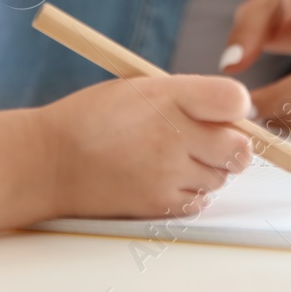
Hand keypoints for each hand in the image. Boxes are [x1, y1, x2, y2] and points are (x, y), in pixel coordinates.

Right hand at [39, 75, 252, 218]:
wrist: (50, 161)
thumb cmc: (94, 119)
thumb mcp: (141, 88)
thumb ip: (187, 96)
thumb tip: (233, 113)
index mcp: (168, 95)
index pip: (233, 100)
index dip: (237, 107)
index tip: (225, 111)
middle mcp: (172, 134)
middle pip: (240, 148)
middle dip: (231, 144)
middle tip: (208, 140)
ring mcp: (167, 173)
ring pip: (221, 177)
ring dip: (210, 169)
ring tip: (175, 158)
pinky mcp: (159, 203)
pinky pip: (200, 201)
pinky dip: (191, 192)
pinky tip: (165, 177)